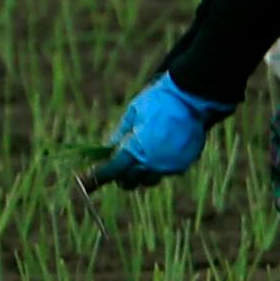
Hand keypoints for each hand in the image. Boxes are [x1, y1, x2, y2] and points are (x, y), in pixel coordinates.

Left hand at [80, 76, 222, 192]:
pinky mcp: (182, 165)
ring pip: (149, 180)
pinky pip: (166, 172)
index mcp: (135, 149)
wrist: (192, 98)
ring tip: (143, 156)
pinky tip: (162, 149)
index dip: (97, 176)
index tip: (87, 179)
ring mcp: (168, 167)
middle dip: (122, 176)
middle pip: (129, 182)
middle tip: (120, 164)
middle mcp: (151, 163)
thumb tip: (108, 146)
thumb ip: (120, 133)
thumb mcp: (133, 112)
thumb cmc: (158, 101)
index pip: (112, 170)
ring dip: (142, 173)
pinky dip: (160, 165)